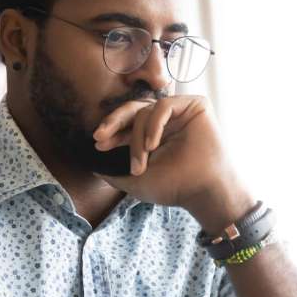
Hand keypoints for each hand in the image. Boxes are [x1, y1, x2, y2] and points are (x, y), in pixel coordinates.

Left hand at [92, 95, 254, 232]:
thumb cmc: (174, 188)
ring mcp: (180, 112)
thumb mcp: (135, 182)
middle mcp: (167, 121)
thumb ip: (114, 174)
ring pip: (146, 111)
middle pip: (134, 109)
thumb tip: (93, 169)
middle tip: (100, 136)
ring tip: (142, 162)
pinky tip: (153, 144)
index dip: (112, 131)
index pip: (128, 124)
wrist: (202, 191)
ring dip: (138, 138)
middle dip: (114, 122)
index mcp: (154, 135)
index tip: (98, 144)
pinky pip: (164, 105)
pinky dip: (154, 124)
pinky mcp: (195, 105)